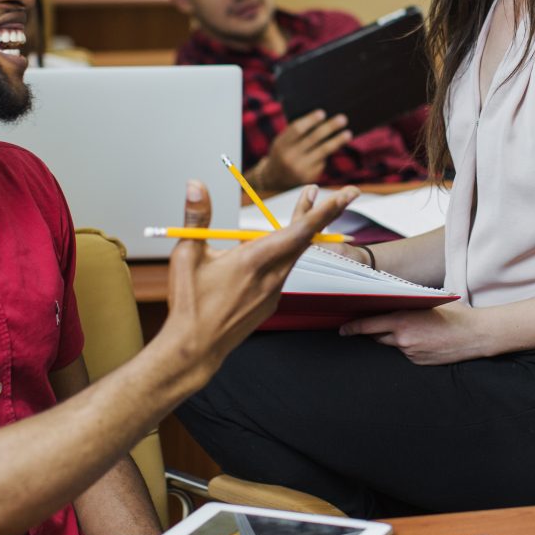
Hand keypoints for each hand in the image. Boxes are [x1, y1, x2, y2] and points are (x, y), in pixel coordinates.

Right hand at [159, 179, 357, 379]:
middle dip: (319, 213)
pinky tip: (268, 251)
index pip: (300, 230)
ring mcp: (274, 293)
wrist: (195, 350)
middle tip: (335, 192)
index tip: (347, 194)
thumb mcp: (187, 254)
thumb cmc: (188, 303)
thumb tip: (196, 184)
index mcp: (253, 260)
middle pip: (304, 239)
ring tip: (305, 208)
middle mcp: (271, 277)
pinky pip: (281, 273)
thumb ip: (197, 217)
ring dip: (300, 232)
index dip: (325, 210)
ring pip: (293, 255)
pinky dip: (282, 255)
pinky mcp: (270, 304)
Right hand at [252, 111, 352, 192]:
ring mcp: (300, 169)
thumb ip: (296, 133)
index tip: (322, 113)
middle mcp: (290, 157)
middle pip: (313, 139)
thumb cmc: (283, 152)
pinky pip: (323, 161)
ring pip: (323, 151)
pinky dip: (329, 152)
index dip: (310, 120)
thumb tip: (321, 119)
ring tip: (348, 133)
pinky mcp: (310, 177)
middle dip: (329, 128)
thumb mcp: (282, 142)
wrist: (275, 179)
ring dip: (337, 141)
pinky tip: (336, 144)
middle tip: (342, 119)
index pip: (297, 129)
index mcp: (281, 144)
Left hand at [337, 301, 490, 364]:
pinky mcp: (418, 362)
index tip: (343, 329)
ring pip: (392, 345)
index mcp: (402, 321)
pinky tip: (423, 340)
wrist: (475, 335)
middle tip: (375, 324)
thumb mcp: (428, 303)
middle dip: (375, 331)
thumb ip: (407, 305)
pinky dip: (408, 346)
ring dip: (395, 338)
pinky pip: (405, 354)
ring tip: (412, 330)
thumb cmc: (455, 314)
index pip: (368, 326)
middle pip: (377, 336)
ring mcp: (410, 353)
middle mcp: (403, 339)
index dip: (352, 328)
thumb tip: (391, 302)